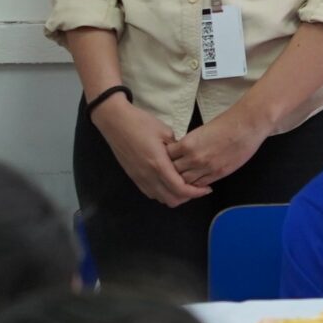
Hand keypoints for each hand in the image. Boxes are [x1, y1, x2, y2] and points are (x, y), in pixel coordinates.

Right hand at [91, 97, 211, 206]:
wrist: (115, 122)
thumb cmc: (141, 123)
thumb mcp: (165, 132)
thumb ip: (177, 149)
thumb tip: (186, 158)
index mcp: (158, 164)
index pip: (180, 189)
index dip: (196, 192)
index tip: (206, 188)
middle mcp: (148, 176)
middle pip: (172, 200)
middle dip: (187, 197)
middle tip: (197, 187)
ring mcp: (139, 178)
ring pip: (161, 199)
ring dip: (175, 196)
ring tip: (185, 185)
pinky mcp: (133, 177)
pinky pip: (151, 193)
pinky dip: (163, 193)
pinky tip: (169, 182)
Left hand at [168, 105, 272, 188]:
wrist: (246, 126)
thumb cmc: (226, 123)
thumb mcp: (201, 131)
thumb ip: (189, 144)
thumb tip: (181, 152)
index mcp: (188, 144)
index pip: (167, 157)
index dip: (166, 158)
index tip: (168, 157)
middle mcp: (194, 158)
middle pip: (172, 171)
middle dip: (171, 171)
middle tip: (173, 170)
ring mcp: (206, 168)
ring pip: (184, 181)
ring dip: (183, 180)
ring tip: (183, 178)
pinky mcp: (218, 174)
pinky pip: (200, 185)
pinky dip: (196, 184)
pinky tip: (196, 181)